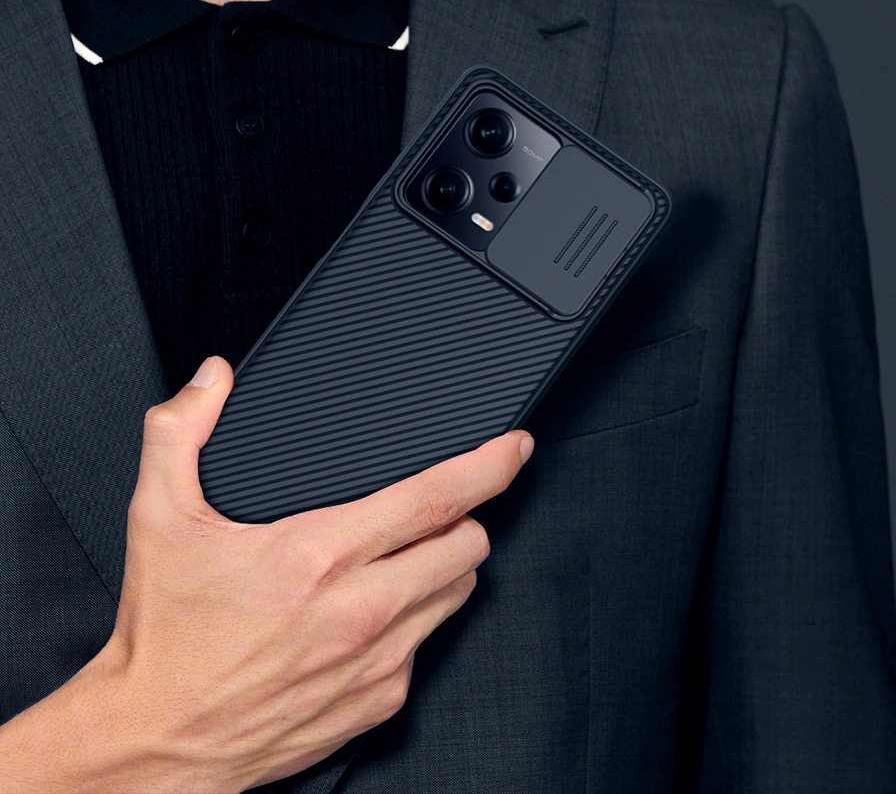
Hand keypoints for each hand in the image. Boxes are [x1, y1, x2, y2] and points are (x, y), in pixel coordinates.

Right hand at [0, 355, 532, 793]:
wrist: (154, 741)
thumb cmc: (165, 635)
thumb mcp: (158, 519)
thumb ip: (182, 434)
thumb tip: (211, 380)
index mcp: (318, 555)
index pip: (434, 498)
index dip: (488, 465)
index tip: (513, 447)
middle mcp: (358, 610)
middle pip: (466, 545)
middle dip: (465, 517)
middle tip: (437, 509)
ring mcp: (376, 661)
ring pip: (457, 594)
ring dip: (445, 567)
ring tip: (406, 556)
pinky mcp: (378, 701)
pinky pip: (428, 646)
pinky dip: (417, 620)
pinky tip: (378, 612)